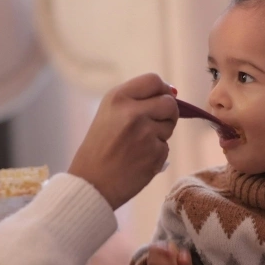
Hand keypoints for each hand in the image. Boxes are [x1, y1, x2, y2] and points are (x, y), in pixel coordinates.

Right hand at [68, 73, 177, 209]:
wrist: (91, 183)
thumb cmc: (99, 148)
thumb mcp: (109, 114)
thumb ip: (136, 100)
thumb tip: (173, 92)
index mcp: (117, 97)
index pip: (154, 80)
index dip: (163, 89)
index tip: (161, 99)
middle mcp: (132, 112)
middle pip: (169, 102)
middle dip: (168, 113)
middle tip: (153, 125)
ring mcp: (145, 133)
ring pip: (170, 125)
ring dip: (160, 134)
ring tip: (137, 144)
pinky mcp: (155, 153)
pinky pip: (165, 147)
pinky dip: (156, 153)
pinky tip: (138, 159)